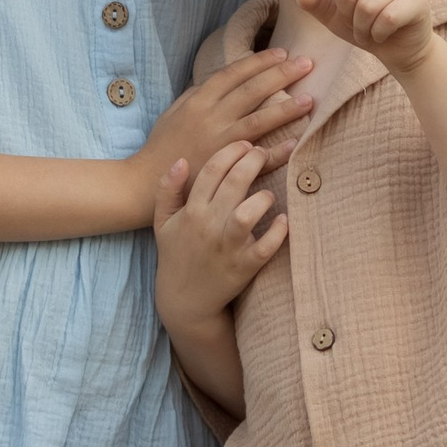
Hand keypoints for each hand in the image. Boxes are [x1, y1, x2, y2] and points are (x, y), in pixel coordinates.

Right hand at [140, 45, 312, 213]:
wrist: (149, 181)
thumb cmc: (163, 145)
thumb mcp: (175, 111)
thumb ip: (197, 93)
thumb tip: (223, 79)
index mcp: (198, 101)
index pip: (233, 74)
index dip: (259, 62)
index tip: (282, 52)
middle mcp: (211, 118)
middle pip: (252, 91)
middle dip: (281, 74)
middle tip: (307, 63)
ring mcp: (220, 143)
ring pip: (258, 121)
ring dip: (286, 109)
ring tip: (310, 99)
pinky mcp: (225, 168)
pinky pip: (257, 158)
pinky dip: (278, 150)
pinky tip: (297, 141)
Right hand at [156, 141, 288, 317]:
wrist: (184, 301)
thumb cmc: (176, 255)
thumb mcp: (162, 222)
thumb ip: (167, 189)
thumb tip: (181, 160)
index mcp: (190, 211)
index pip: (212, 169)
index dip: (232, 152)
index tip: (245, 146)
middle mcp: (208, 226)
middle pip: (234, 183)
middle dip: (253, 161)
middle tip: (263, 156)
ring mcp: (227, 247)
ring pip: (248, 213)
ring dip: (263, 197)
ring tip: (268, 194)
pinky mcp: (245, 267)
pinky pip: (266, 246)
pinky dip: (278, 232)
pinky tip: (283, 220)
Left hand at [296, 0, 433, 75]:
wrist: (399, 50)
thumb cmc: (367, 27)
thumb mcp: (336, 17)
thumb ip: (318, 3)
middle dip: (348, 16)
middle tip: (358, 24)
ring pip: (368, 6)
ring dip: (363, 29)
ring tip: (369, 31)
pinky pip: (387, 18)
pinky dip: (378, 34)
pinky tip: (383, 34)